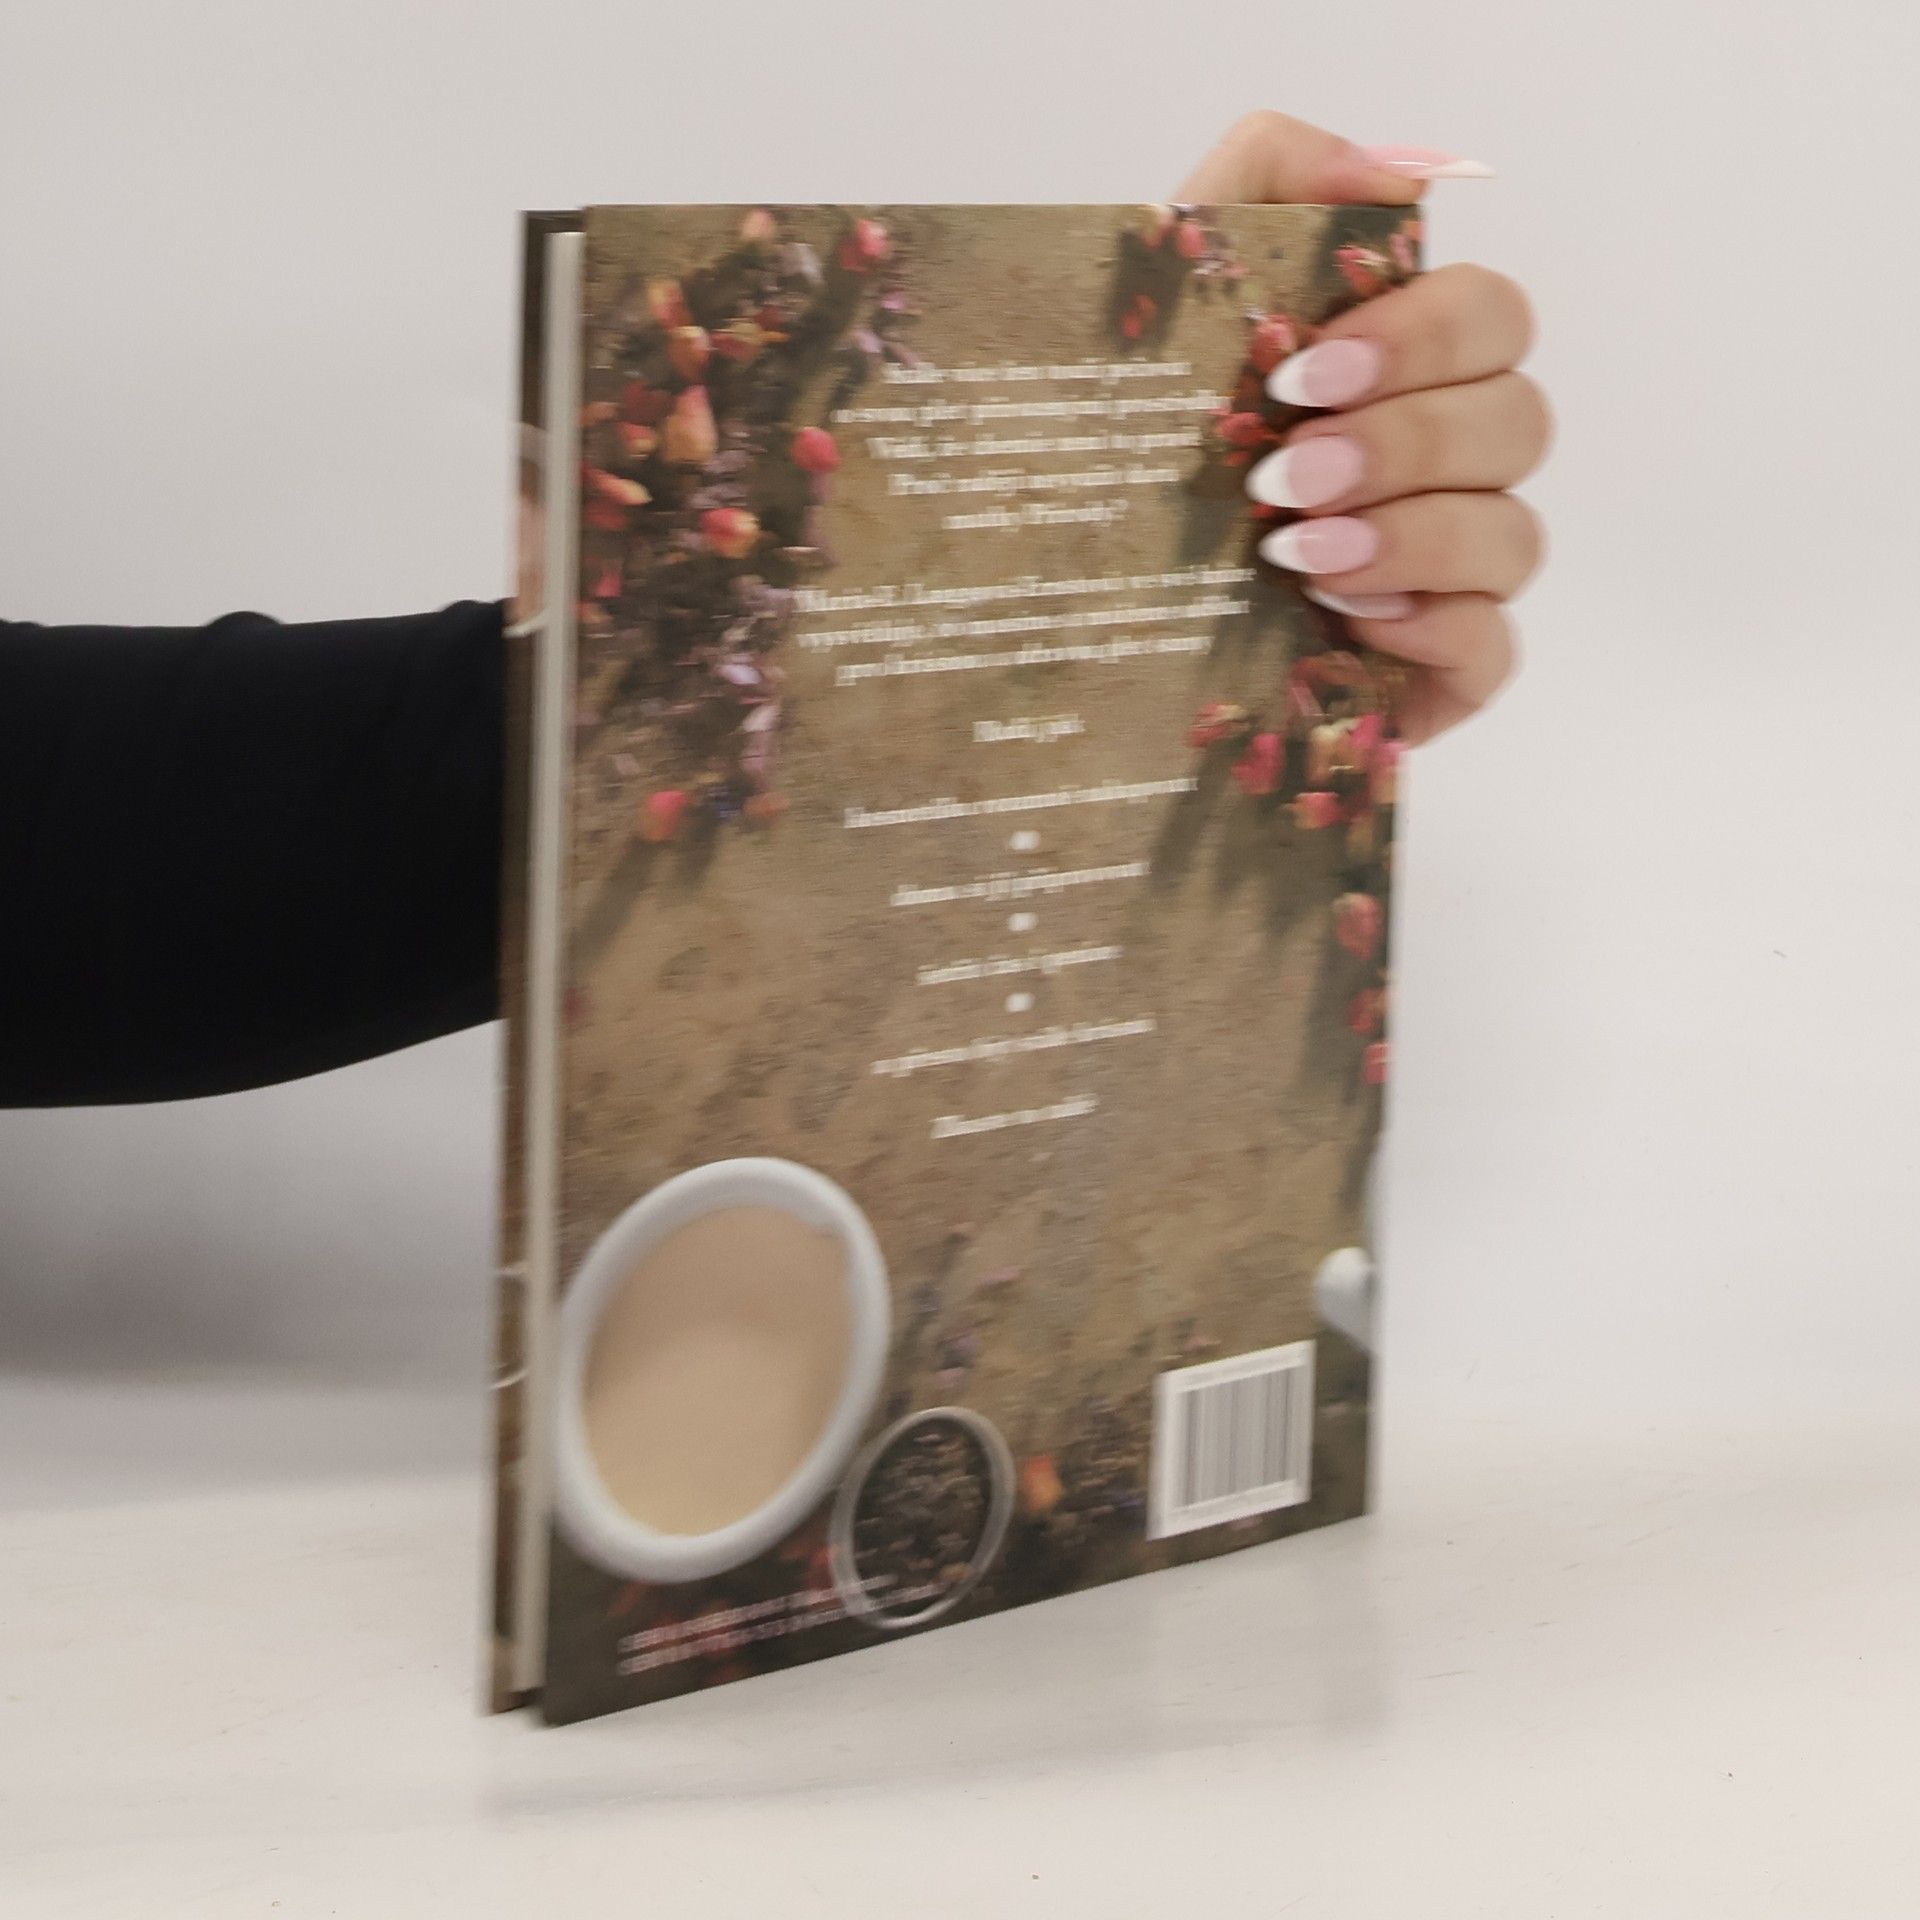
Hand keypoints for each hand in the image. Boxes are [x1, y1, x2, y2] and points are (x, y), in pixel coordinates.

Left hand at [1182, 113, 1548, 742]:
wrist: (1062, 620)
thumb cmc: (1121, 459)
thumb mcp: (1160, 299)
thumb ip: (1261, 179)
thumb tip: (1391, 171)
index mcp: (1395, 374)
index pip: (1492, 318)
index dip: (1420, 339)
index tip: (1298, 379)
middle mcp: (1439, 468)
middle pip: (1520, 421)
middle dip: (1403, 444)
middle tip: (1281, 481)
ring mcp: (1446, 577)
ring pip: (1515, 535)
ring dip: (1410, 536)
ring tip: (1292, 558)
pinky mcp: (1433, 676)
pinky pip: (1494, 649)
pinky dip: (1433, 629)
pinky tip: (1344, 620)